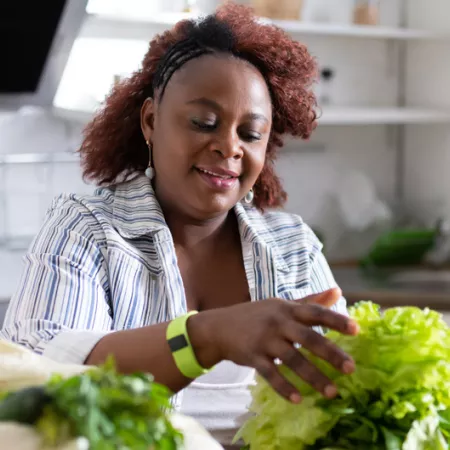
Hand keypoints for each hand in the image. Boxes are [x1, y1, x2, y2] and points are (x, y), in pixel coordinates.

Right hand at [189, 288, 358, 402]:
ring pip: (292, 359)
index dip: (335, 320)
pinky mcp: (253, 356)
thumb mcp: (282, 304)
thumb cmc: (256, 315)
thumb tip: (337, 290)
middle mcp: (278, 323)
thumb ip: (310, 300)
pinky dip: (284, 387)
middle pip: (308, 338)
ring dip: (313, 376)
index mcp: (287, 309)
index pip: (315, 312)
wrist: (219, 326)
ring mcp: (264, 340)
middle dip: (330, 353)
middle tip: (351, 368)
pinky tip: (298, 399)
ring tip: (332, 392)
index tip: (356, 330)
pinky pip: (270, 374)